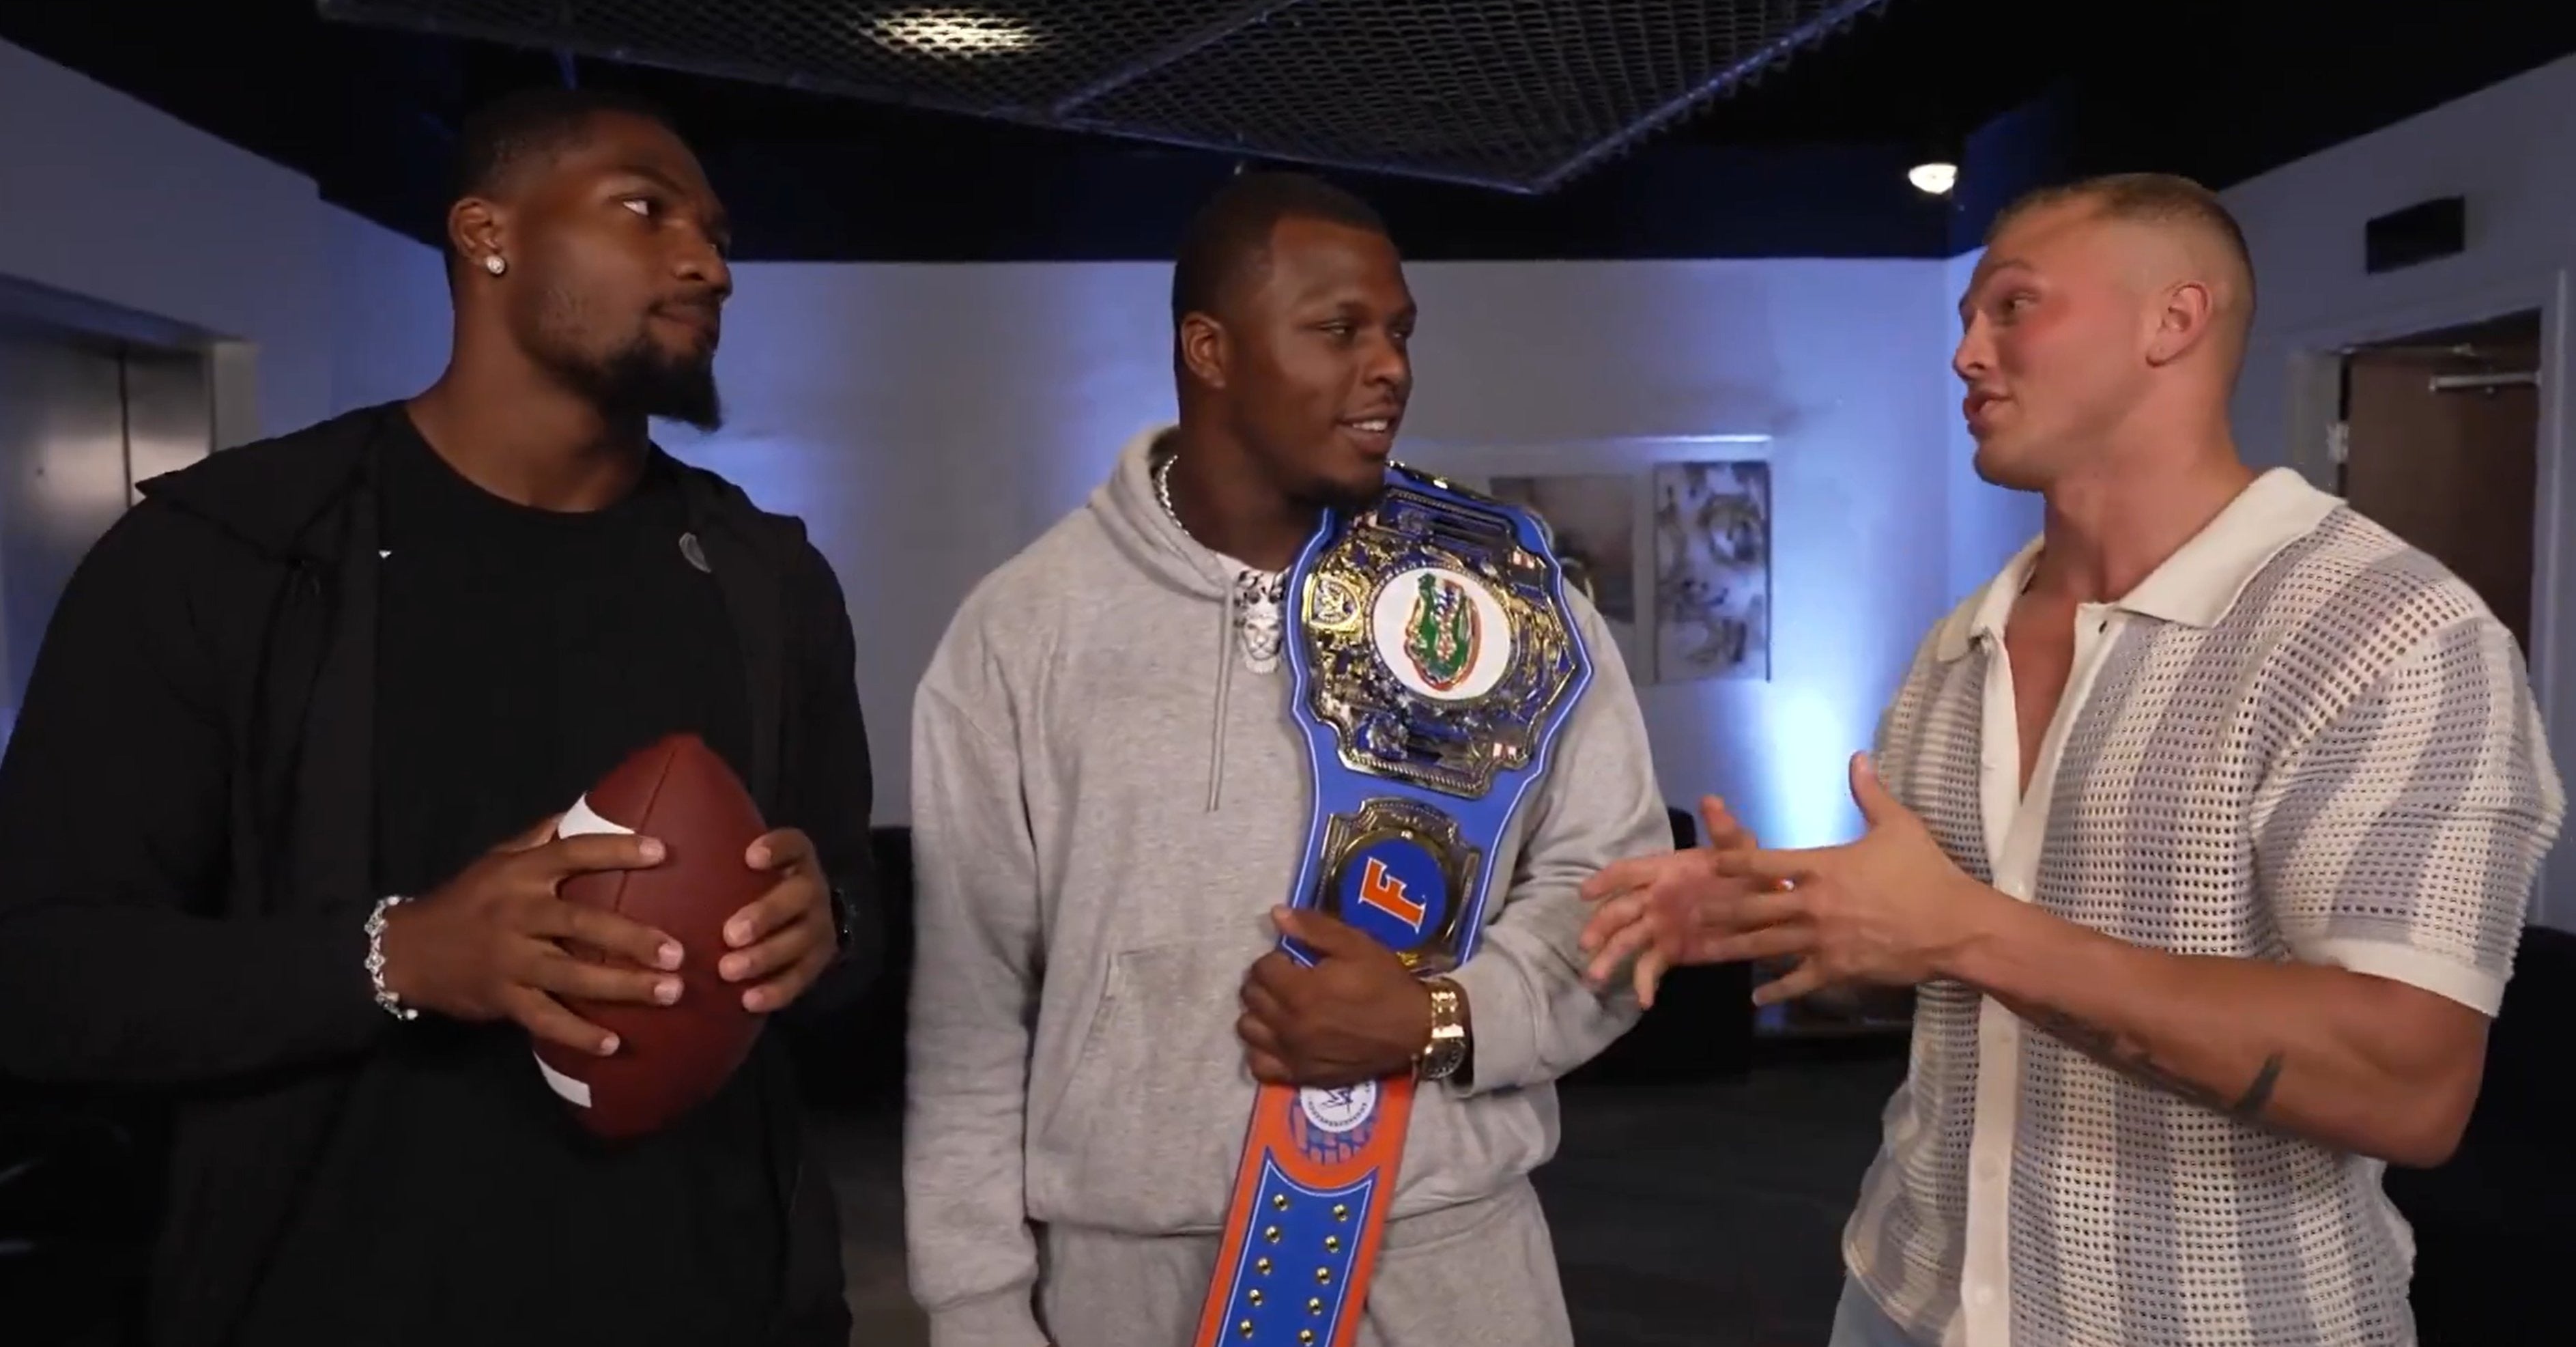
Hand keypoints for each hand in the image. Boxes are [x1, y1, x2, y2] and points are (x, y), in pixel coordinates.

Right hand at [379, 814, 681, 1055]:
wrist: (404, 949)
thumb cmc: (466, 900)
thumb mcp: (497, 859)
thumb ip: (542, 838)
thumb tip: (592, 810)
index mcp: (520, 873)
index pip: (573, 853)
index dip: (617, 849)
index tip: (662, 851)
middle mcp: (517, 913)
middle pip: (581, 922)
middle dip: (632, 938)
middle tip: (679, 951)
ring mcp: (509, 959)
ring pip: (570, 974)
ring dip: (621, 986)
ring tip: (669, 992)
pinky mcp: (501, 997)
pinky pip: (544, 1018)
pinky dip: (578, 1034)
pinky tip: (614, 1045)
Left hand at [718, 828, 837, 1012]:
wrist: (801, 919)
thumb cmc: (753, 887)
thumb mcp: (743, 865)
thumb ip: (716, 857)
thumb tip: (649, 844)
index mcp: (796, 859)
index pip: (793, 844)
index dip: (776, 849)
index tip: (750, 857)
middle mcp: (812, 889)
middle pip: (799, 897)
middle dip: (766, 915)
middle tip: (729, 934)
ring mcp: (819, 926)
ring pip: (801, 941)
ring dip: (765, 957)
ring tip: (729, 971)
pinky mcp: (817, 962)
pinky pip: (801, 978)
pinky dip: (776, 990)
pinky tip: (748, 1001)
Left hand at [1237, 908, 1431, 1087]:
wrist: (1415, 1029)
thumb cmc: (1386, 983)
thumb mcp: (1356, 945)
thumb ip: (1314, 929)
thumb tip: (1276, 915)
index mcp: (1300, 991)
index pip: (1261, 969)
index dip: (1275, 959)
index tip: (1293, 961)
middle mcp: (1289, 1026)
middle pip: (1251, 998)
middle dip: (1264, 982)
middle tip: (1286, 980)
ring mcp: (1293, 1054)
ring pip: (1248, 1030)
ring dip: (1259, 1014)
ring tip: (1280, 1007)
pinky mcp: (1301, 1075)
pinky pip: (1259, 1065)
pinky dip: (1261, 1050)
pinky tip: (1278, 1039)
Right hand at [1577, 795, 1767, 1006]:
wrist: (1769, 907)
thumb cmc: (1748, 873)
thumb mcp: (1740, 849)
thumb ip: (1725, 830)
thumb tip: (1711, 799)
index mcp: (1664, 871)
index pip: (1627, 873)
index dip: (1605, 881)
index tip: (1585, 894)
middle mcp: (1654, 899)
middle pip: (1619, 911)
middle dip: (1600, 926)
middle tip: (1586, 944)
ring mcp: (1660, 927)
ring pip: (1626, 941)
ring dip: (1609, 958)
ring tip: (1595, 978)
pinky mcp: (1671, 951)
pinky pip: (1650, 967)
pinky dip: (1643, 983)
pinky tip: (1644, 1001)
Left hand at [1703, 753, 1998, 1005]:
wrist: (1955, 926)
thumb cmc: (1926, 872)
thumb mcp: (1898, 826)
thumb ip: (1870, 794)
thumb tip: (1858, 757)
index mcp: (1823, 866)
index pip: (1765, 862)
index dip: (1733, 861)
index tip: (1709, 862)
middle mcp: (1814, 904)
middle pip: (1754, 907)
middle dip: (1720, 909)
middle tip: (1691, 912)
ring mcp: (1822, 940)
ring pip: (1767, 946)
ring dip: (1734, 949)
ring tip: (1705, 950)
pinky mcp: (1838, 969)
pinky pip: (1798, 981)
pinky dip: (1776, 989)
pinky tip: (1756, 997)